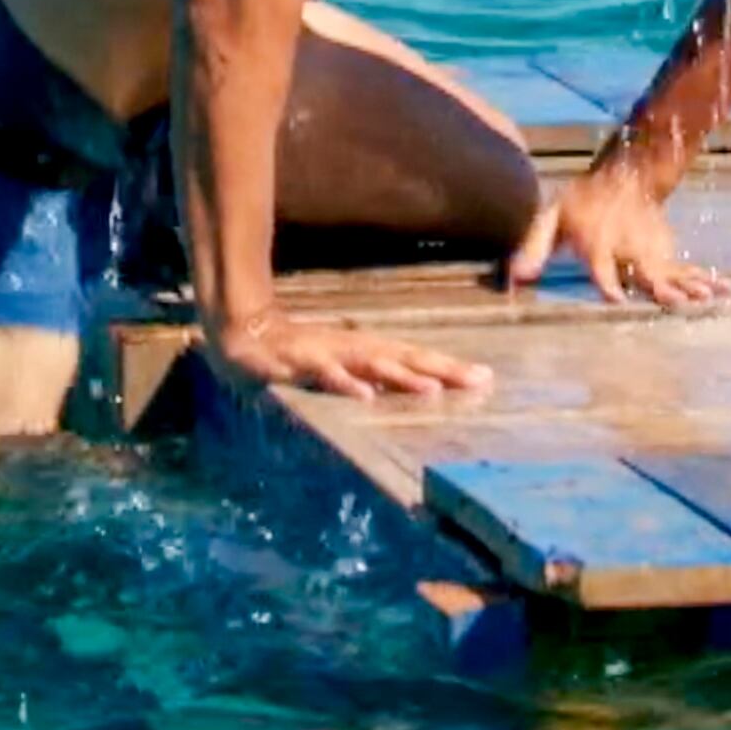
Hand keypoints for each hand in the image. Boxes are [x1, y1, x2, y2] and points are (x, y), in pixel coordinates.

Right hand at [215, 309, 491, 401]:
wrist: (244, 332)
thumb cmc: (298, 353)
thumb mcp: (341, 366)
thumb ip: (373, 377)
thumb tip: (414, 390)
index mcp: (365, 349)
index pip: (415, 356)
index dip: (449, 366)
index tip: (486, 378)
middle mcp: (353, 348)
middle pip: (403, 357)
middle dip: (440, 369)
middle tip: (478, 380)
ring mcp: (327, 354)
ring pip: (370, 364)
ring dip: (401, 376)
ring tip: (432, 389)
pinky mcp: (299, 363)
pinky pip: (324, 376)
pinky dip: (345, 385)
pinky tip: (365, 397)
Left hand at [505, 163, 730, 308]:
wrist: (624, 176)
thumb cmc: (580, 203)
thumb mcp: (550, 215)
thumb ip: (532, 245)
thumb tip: (512, 278)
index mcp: (597, 240)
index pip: (601, 263)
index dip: (606, 280)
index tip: (613, 298)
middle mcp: (627, 247)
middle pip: (642, 270)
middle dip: (656, 286)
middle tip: (670, 300)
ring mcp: (651, 250)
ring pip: (671, 273)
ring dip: (689, 285)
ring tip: (708, 296)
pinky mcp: (667, 253)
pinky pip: (687, 270)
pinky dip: (706, 280)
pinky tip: (726, 290)